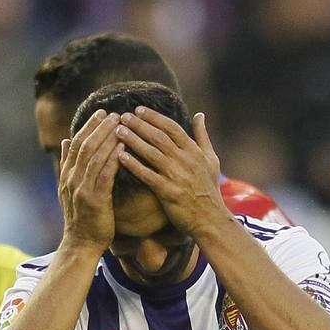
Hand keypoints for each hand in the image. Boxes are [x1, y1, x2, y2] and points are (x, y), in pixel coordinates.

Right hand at [58, 110, 121, 249]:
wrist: (81, 244)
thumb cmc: (81, 217)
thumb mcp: (69, 188)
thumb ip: (68, 164)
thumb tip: (64, 140)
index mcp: (66, 175)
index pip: (75, 143)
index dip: (88, 126)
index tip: (101, 113)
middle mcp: (71, 179)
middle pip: (84, 146)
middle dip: (99, 127)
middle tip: (114, 113)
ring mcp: (81, 189)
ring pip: (94, 156)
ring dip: (108, 138)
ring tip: (120, 124)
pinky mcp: (95, 200)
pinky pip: (104, 174)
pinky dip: (113, 159)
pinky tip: (123, 148)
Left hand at [115, 108, 228, 235]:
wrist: (210, 220)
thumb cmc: (209, 189)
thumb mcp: (211, 160)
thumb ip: (203, 137)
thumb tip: (200, 114)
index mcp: (194, 151)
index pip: (172, 128)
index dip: (154, 117)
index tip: (138, 109)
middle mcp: (186, 160)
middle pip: (159, 137)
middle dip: (140, 125)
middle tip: (123, 116)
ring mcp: (177, 176)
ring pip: (152, 153)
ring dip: (134, 140)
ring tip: (118, 131)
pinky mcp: (168, 192)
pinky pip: (147, 175)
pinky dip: (134, 165)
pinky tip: (120, 157)